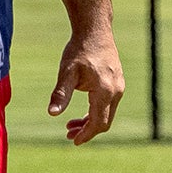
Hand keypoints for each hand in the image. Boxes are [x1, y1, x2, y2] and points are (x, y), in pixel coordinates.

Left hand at [49, 28, 124, 143]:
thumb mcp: (67, 72)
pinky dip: (96, 111)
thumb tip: (52, 113)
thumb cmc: (79, 50)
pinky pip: (108, 105)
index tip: (72, 141)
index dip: (86, 134)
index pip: (98, 122)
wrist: (95, 31)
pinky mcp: (117, 83)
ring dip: (90, 121)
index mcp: (105, 91)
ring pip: (107, 113)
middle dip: (87, 131)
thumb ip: (61, 93)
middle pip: (104, 121)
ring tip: (70, 125)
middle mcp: (117, 92)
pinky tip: (82, 112)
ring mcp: (119, 87)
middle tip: (68, 134)